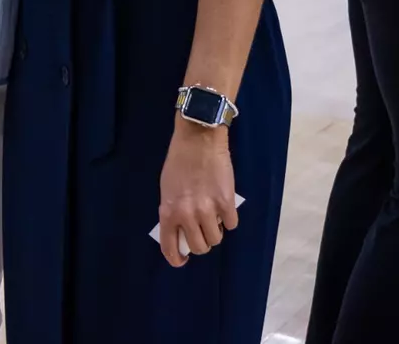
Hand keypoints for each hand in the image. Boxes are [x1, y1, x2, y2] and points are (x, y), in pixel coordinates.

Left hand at [156, 120, 237, 267]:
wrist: (198, 139)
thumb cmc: (179, 161)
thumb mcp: (166, 188)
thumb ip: (173, 210)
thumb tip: (181, 229)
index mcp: (169, 212)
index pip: (170, 247)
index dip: (177, 258)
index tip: (183, 259)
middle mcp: (188, 215)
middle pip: (199, 247)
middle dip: (201, 243)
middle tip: (202, 232)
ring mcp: (208, 210)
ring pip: (216, 239)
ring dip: (215, 232)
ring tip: (214, 218)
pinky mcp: (226, 202)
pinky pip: (231, 224)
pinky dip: (229, 219)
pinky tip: (224, 208)